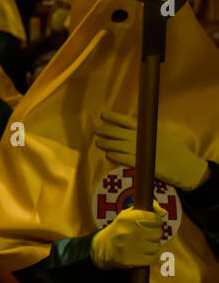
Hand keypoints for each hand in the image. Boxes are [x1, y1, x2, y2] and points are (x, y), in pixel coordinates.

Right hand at [91, 203, 168, 268]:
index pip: (155, 219)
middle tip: (145, 235)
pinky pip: (152, 258)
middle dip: (153, 234)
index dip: (155, 222)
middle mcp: (128, 231)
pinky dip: (150, 257)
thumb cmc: (119, 229)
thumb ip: (147, 211)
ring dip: (152, 246)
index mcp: (127, 218)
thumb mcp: (128, 215)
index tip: (150, 224)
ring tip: (141, 244)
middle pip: (158, 233)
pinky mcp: (130, 260)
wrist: (101, 247)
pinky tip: (141, 253)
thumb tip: (163, 213)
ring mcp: (128, 247)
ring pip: (156, 246)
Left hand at [93, 111, 208, 190]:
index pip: (126, 120)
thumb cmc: (174, 150)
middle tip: (96, 129)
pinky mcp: (140, 163)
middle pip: (118, 132)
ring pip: (117, 145)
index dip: (113, 117)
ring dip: (106, 143)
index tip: (102, 115)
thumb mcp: (162, 134)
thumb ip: (147, 130)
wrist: (186, 167)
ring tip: (98, 141)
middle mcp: (141, 138)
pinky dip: (114, 156)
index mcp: (147, 129)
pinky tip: (108, 155)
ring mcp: (140, 150)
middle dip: (105, 130)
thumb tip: (132, 125)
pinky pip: (122, 158)